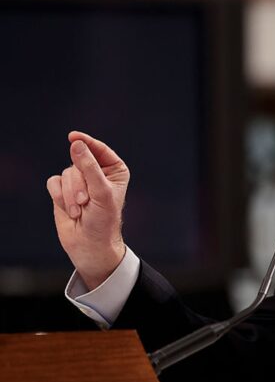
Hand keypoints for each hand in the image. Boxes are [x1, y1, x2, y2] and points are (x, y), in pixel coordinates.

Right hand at [46, 131, 129, 289]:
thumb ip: (89, 167)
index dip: (86, 142)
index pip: (99, 149)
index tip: (73, 137)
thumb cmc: (103, 219)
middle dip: (79, 182)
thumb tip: (76, 144)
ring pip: (65, 173)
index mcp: (114, 170)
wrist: (90, 244)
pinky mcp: (62, 190)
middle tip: (85, 200)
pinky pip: (53, 182)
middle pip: (78, 161)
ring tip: (79, 209)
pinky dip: (59, 197)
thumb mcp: (101, 192)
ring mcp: (79, 181)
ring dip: (70, 194)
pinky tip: (69, 210)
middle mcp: (96, 172)